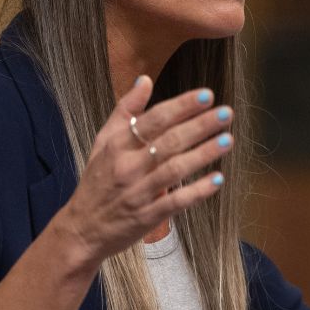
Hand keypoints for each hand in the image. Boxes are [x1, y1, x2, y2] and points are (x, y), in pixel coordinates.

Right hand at [57, 75, 232, 266]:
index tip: (207, 95)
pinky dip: (196, 192)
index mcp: (118, 145)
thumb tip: (145, 80)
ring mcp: (138, 192)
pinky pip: (175, 202)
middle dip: (200, 125)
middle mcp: (128, 166)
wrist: (81, 230)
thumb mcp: (103, 141)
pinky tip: (217, 179)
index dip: (182, 106)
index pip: (155, 119)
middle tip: (226, 113)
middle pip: (169, 141)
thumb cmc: (97, 182)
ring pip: (175, 169)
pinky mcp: (147, 216)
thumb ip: (124, 110)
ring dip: (203, 154)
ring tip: (227, 140)